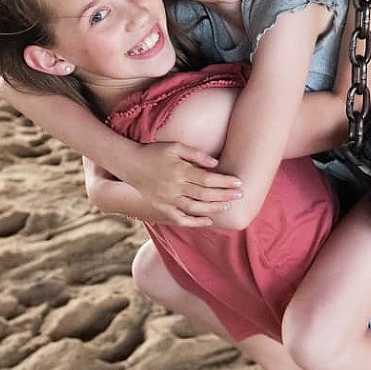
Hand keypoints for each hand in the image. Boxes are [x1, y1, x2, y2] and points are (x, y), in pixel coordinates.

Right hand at [126, 141, 243, 226]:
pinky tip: (208, 221)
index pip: (207, 178)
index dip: (224, 181)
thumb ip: (196, 154)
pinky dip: (194, 222)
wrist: (130, 165)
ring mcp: (167, 199)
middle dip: (224, 195)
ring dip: (213, 208)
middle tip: (240, 195)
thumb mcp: (175, 147)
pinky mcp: (161, 207)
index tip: (238, 182)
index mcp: (179, 170)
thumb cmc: (155, 152)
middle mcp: (174, 187)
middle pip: (204, 194)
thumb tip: (216, 163)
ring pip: (195, 207)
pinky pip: (180, 218)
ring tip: (227, 206)